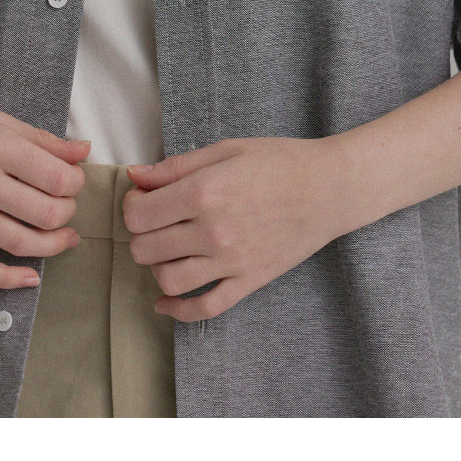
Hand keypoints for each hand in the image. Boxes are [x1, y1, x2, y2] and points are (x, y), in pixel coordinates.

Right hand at [0, 86, 90, 288]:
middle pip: (46, 213)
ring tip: (65, 238)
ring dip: (52, 246)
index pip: (58, 178)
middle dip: (68, 212)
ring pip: (20, 243)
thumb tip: (83, 150)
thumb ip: (43, 139)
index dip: (75, 182)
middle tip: (68, 206)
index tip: (73, 179)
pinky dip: (10, 278)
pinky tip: (31, 276)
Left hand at [123, 136, 343, 322]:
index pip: (139, 215)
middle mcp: (213, 231)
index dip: (132, 206)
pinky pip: (205, 308)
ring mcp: (231, 261)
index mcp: (204, 192)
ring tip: (166, 250)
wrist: (329, 188)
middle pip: (146, 249)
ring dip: (156, 267)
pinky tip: (165, 302)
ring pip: (168, 281)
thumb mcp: (227, 150)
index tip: (142, 199)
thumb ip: (177, 166)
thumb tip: (135, 175)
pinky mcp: (248, 281)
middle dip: (140, 235)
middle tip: (154, 222)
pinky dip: (178, 311)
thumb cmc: (280, 161)